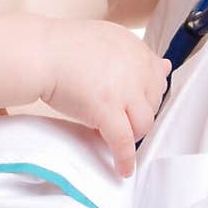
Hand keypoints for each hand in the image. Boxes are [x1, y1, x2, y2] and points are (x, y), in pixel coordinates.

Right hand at [41, 20, 170, 177]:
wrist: (41, 52)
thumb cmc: (65, 47)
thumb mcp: (109, 38)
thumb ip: (136, 55)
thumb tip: (165, 67)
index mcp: (136, 50)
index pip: (158, 78)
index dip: (146, 94)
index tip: (135, 102)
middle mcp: (135, 69)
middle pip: (153, 103)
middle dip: (138, 114)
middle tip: (119, 117)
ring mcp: (123, 90)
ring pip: (143, 124)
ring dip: (132, 134)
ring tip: (117, 136)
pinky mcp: (107, 110)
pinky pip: (123, 142)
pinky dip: (125, 158)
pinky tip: (123, 169)